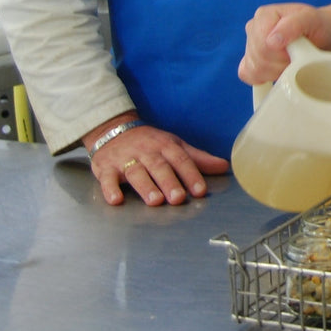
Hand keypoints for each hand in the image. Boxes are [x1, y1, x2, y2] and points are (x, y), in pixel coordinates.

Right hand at [86, 116, 228, 206]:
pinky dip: (110, 189)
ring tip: (155, 201)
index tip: (200, 191)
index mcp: (165, 146)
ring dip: (145, 186)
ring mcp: (125, 159)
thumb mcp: (174, 145)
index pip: (181, 160)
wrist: (113, 130)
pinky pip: (107, 178)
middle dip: (169, 182)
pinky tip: (116, 200)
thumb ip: (197, 158)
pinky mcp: (106, 168)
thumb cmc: (149, 143)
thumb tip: (224, 166)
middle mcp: (146, 152)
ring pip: (136, 172)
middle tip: (178, 198)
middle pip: (159, 167)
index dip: (191, 175)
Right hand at [239, 0, 330, 85]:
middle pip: (258, 59)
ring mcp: (251, 45)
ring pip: (254, 69)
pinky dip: (266, 77)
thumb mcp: (312, 19)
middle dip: (281, 63)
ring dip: (276, 71)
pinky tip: (280, 70)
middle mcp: (253, 28)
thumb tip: (271, 41)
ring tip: (292, 61)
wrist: (324, 36)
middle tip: (299, 56)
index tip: (299, 50)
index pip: (262, 45)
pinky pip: (249, 75)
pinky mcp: (253, 60)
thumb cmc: (319, 26)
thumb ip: (293, 25)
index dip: (282, 54)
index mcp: (264, 15)